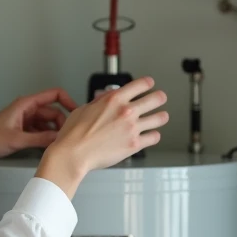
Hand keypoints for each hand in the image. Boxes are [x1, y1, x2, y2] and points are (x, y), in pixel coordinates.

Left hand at [0, 87, 78, 165]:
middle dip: (62, 123)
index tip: (77, 112)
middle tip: (66, 136)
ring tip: (59, 143)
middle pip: (53, 111)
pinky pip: (41, 129)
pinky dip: (46, 136)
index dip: (68, 101)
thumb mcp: (17, 139)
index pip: (54, 95)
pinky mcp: (23, 128)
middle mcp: (27, 109)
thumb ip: (40, 138)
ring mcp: (26, 118)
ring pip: (48, 122)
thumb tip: (59, 138)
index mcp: (26, 104)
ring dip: (54, 131)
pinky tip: (48, 145)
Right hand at [35, 76, 167, 197]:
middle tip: (160, 98)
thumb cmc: (74, 134)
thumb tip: (108, 96)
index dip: (147, 83)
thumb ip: (100, 101)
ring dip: (161, 116)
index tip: (149, 84)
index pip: (140, 84)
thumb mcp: (84, 108)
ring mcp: (132, 128)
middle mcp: (126, 112)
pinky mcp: (134, 144)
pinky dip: (154, 136)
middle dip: (159, 97)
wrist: (74, 154)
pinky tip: (151, 135)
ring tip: (161, 117)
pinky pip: (154, 137)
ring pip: (159, 118)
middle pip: (156, 98)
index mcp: (114, 99)